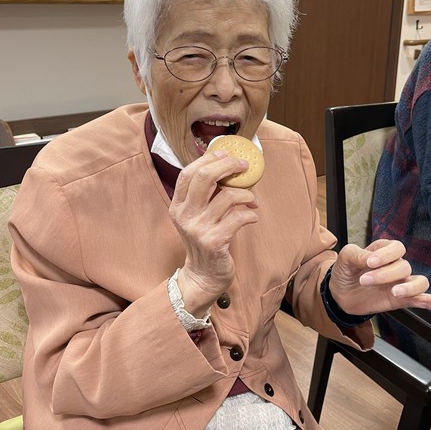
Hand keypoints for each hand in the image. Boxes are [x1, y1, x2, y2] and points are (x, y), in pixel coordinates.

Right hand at [169, 148, 259, 315]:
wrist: (204, 276)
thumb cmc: (205, 241)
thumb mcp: (197, 217)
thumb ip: (205, 195)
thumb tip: (227, 166)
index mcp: (177, 206)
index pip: (188, 173)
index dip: (208, 159)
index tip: (226, 153)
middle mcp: (184, 215)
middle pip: (204, 177)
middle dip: (227, 166)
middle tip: (243, 166)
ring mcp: (198, 229)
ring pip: (227, 196)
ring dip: (246, 195)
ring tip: (252, 201)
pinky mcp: (214, 241)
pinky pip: (238, 217)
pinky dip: (250, 214)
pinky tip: (253, 217)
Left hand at [329, 239, 430, 315]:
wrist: (340, 295)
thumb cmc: (345, 272)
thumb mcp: (346, 258)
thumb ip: (357, 254)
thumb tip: (370, 259)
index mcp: (384, 251)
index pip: (396, 248)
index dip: (386, 255)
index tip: (369, 263)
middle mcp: (395, 265)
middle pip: (404, 266)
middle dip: (385, 274)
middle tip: (365, 281)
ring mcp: (400, 283)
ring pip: (419, 282)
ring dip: (409, 287)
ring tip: (394, 292)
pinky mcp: (402, 300)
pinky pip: (422, 299)